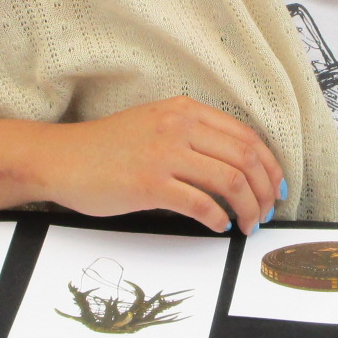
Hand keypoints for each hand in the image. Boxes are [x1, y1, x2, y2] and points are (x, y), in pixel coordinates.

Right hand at [40, 96, 284, 233]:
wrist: (62, 158)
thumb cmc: (107, 148)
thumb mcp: (156, 125)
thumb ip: (192, 137)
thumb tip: (234, 169)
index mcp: (185, 110)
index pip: (247, 137)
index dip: (270, 166)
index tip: (276, 187)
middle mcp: (179, 127)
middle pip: (246, 159)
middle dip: (265, 191)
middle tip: (267, 212)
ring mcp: (164, 154)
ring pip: (230, 182)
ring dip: (248, 209)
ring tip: (248, 225)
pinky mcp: (149, 183)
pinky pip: (200, 204)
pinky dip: (218, 219)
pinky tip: (218, 227)